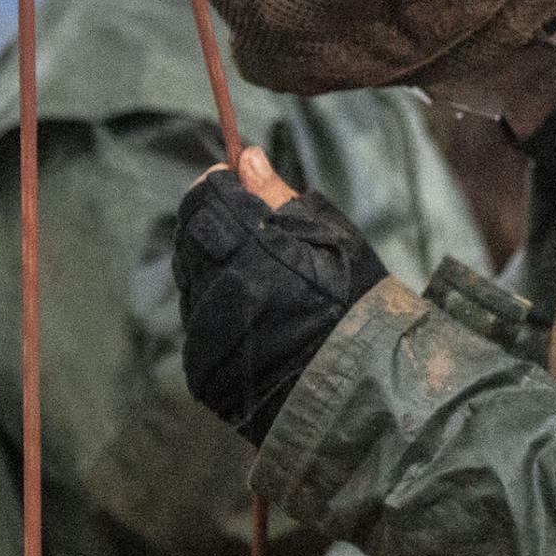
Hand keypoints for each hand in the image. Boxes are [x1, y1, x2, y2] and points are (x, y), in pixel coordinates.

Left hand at [175, 146, 389, 443]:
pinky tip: (259, 318)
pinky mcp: (202, 369)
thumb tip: (245, 158)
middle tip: (259, 234)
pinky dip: (220, 310)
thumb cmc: (358, 309)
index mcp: (247, 251)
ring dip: (218, 270)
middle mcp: (216, 292)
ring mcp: (204, 335)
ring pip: (193, 280)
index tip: (239, 183)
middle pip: (192, 237)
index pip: (204, 198)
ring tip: (267, 284)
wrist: (363, 397)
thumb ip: (278, 198)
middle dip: (218, 226)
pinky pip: (200, 321)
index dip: (220, 186)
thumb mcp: (331, 240)